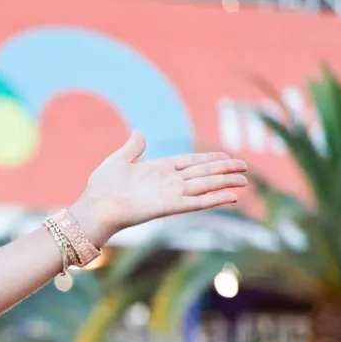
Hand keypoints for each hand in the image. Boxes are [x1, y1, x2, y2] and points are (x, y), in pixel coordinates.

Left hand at [69, 131, 247, 245]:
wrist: (94, 208)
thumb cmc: (101, 187)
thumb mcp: (118, 161)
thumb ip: (132, 148)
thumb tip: (139, 133)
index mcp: (159, 169)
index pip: (191, 162)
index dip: (209, 158)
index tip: (226, 156)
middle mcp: (168, 182)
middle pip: (203, 172)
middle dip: (224, 169)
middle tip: (245, 167)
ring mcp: (171, 194)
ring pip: (205, 186)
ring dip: (225, 183)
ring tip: (244, 181)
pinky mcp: (170, 207)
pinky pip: (197, 202)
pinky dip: (214, 199)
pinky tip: (232, 197)